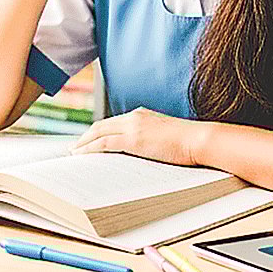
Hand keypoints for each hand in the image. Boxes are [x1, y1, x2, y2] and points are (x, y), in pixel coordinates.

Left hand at [68, 107, 204, 165]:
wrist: (198, 139)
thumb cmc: (188, 142)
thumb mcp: (164, 136)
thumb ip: (149, 139)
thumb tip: (141, 151)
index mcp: (141, 115)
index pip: (112, 123)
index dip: (97, 132)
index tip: (87, 140)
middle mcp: (133, 117)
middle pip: (100, 126)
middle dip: (85, 137)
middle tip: (74, 148)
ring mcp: (132, 127)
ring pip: (98, 133)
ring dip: (83, 144)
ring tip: (74, 153)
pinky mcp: (133, 139)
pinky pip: (104, 144)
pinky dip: (90, 149)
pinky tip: (82, 155)